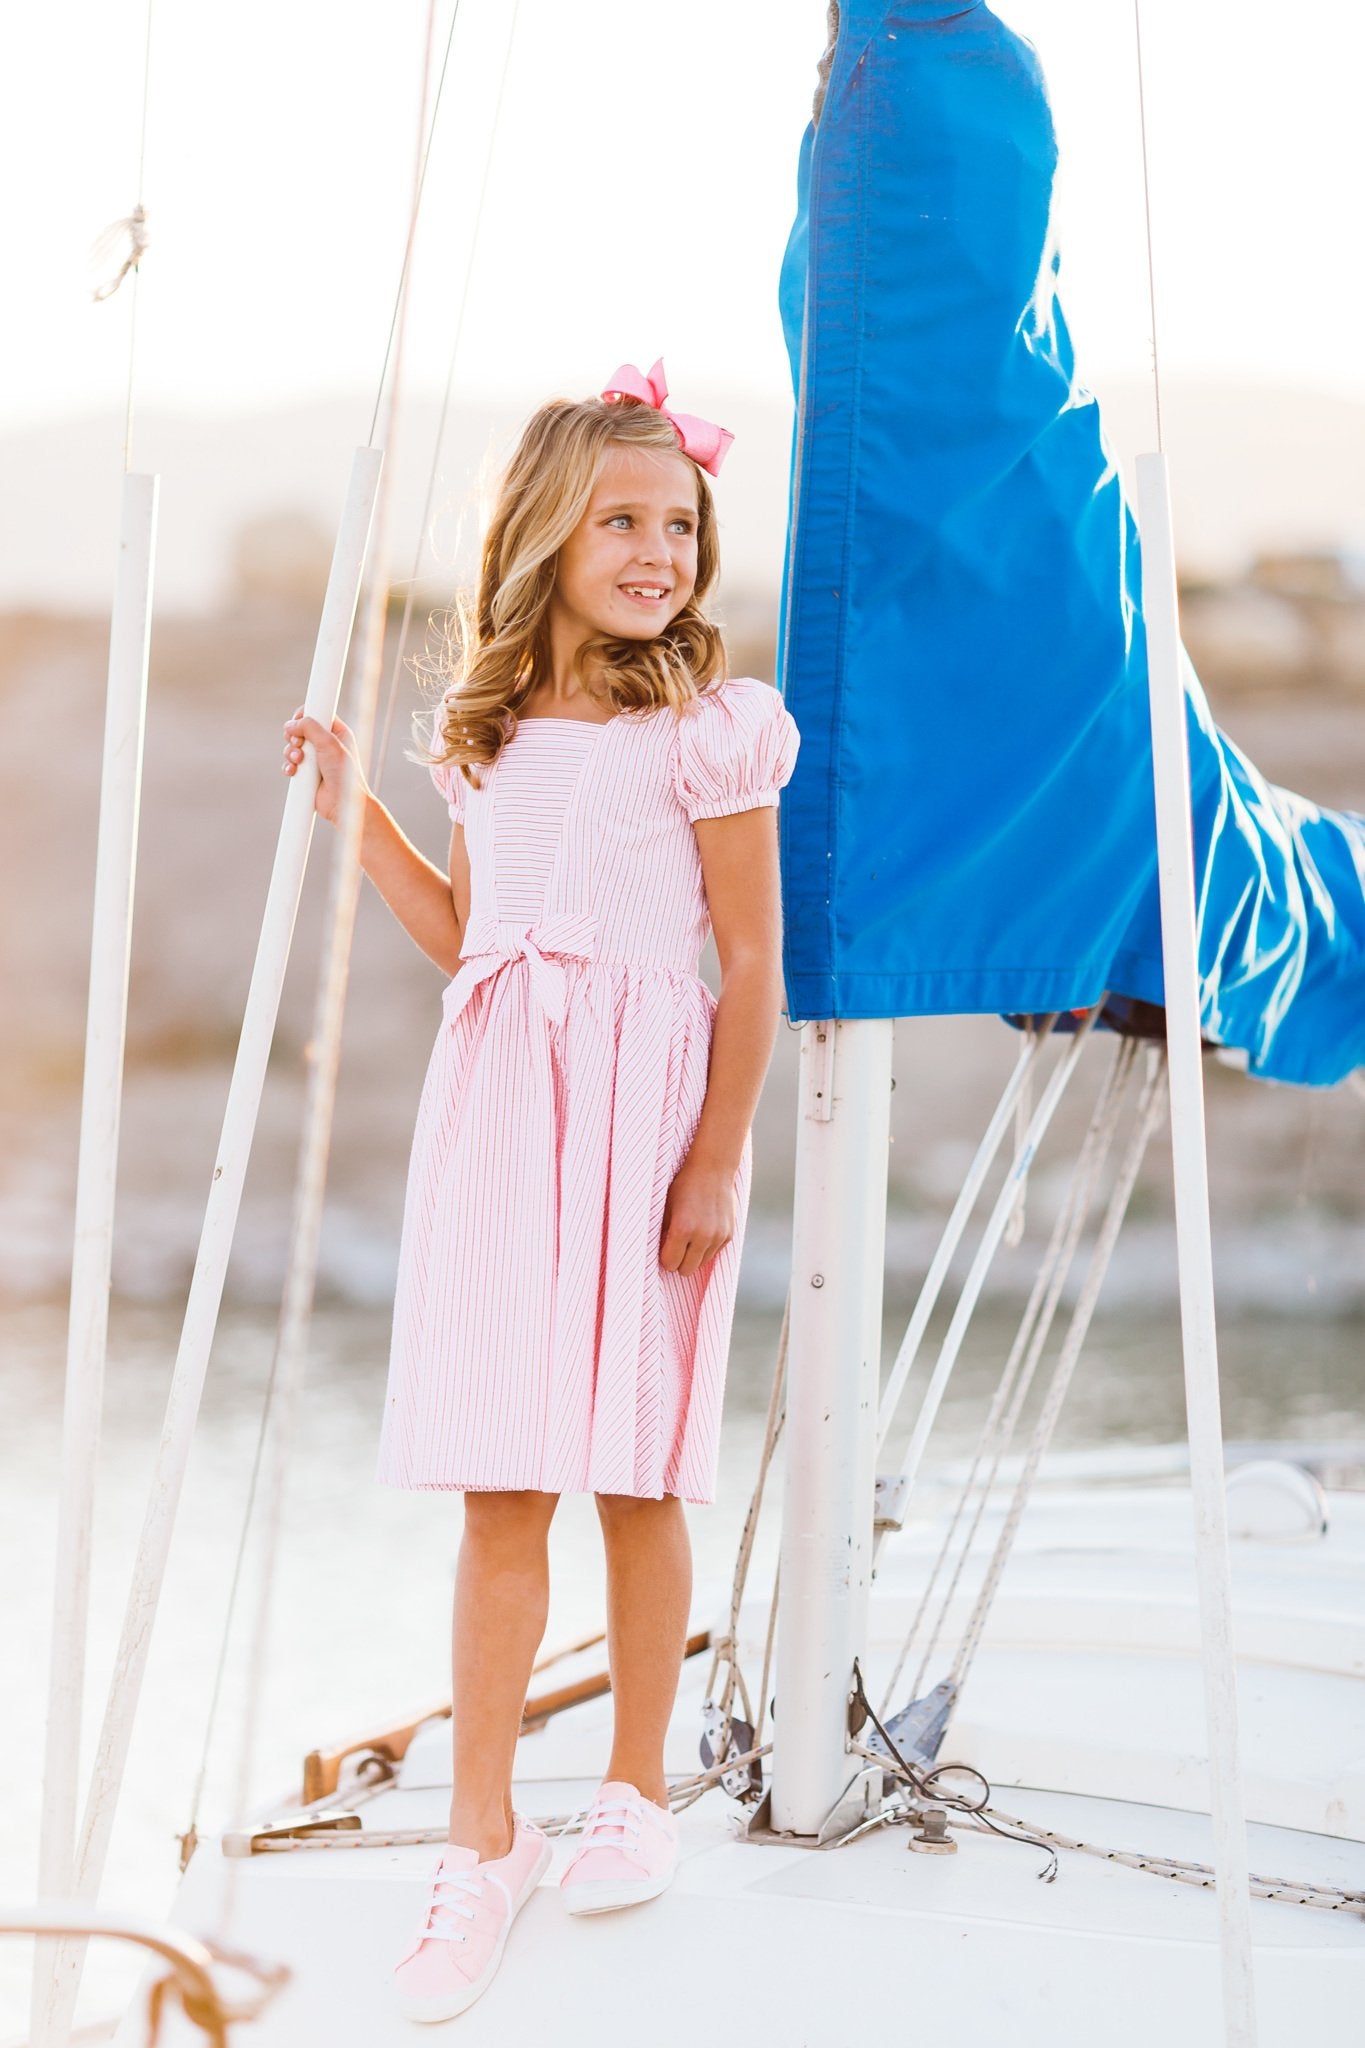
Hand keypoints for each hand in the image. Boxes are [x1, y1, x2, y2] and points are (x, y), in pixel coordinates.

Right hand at [281, 708, 368, 825]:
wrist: (342, 804)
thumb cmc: (343, 774)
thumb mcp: (329, 744)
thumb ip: (310, 727)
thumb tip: (291, 724)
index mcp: (337, 732)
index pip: (316, 713)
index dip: (304, 715)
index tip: (297, 720)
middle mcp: (326, 744)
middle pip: (300, 729)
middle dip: (294, 735)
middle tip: (298, 743)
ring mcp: (315, 759)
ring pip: (292, 746)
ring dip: (290, 752)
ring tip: (298, 760)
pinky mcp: (306, 773)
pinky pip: (290, 764)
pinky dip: (288, 766)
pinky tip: (293, 772)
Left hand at [659, 1155, 736, 1275]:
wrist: (713, 1169)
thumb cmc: (684, 1186)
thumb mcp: (666, 1206)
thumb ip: (663, 1232)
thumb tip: (660, 1252)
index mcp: (682, 1228)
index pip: (670, 1263)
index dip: (665, 1257)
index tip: (664, 1248)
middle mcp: (702, 1236)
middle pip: (686, 1270)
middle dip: (678, 1261)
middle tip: (675, 1246)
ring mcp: (718, 1237)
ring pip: (700, 1264)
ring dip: (693, 1256)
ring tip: (689, 1238)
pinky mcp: (729, 1235)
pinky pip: (713, 1254)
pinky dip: (706, 1248)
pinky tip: (702, 1231)